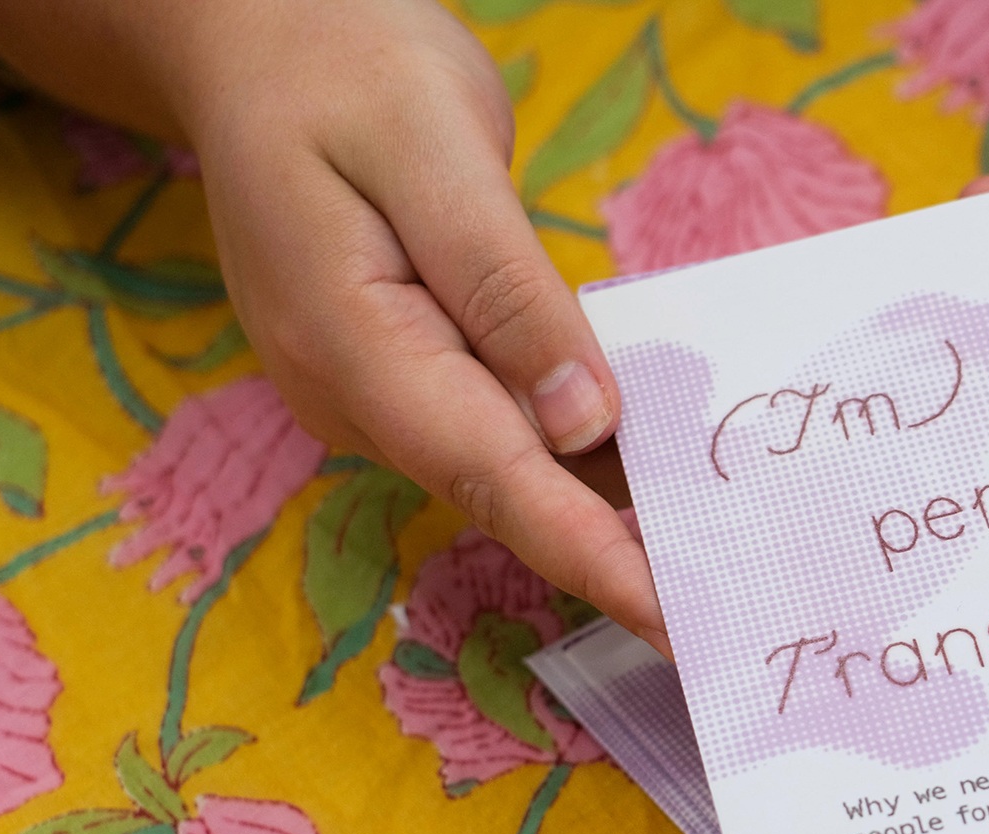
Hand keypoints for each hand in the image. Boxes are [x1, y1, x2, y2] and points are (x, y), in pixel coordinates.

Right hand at [189, 0, 663, 647]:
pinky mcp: (401, 371)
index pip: (494, 477)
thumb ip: (507, 290)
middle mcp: (353, 394)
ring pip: (509, 469)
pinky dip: (576, 458)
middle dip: (618, 553)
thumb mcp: (435, 152)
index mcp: (352, 345)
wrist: (251, 37)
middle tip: (736, 598)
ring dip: (606, 512)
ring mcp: (371, 390)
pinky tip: (655, 475)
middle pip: (507, 492)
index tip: (676, 621)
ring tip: (722, 554)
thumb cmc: (342, 68)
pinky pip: (500, 428)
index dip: (592, 558)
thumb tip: (583, 419)